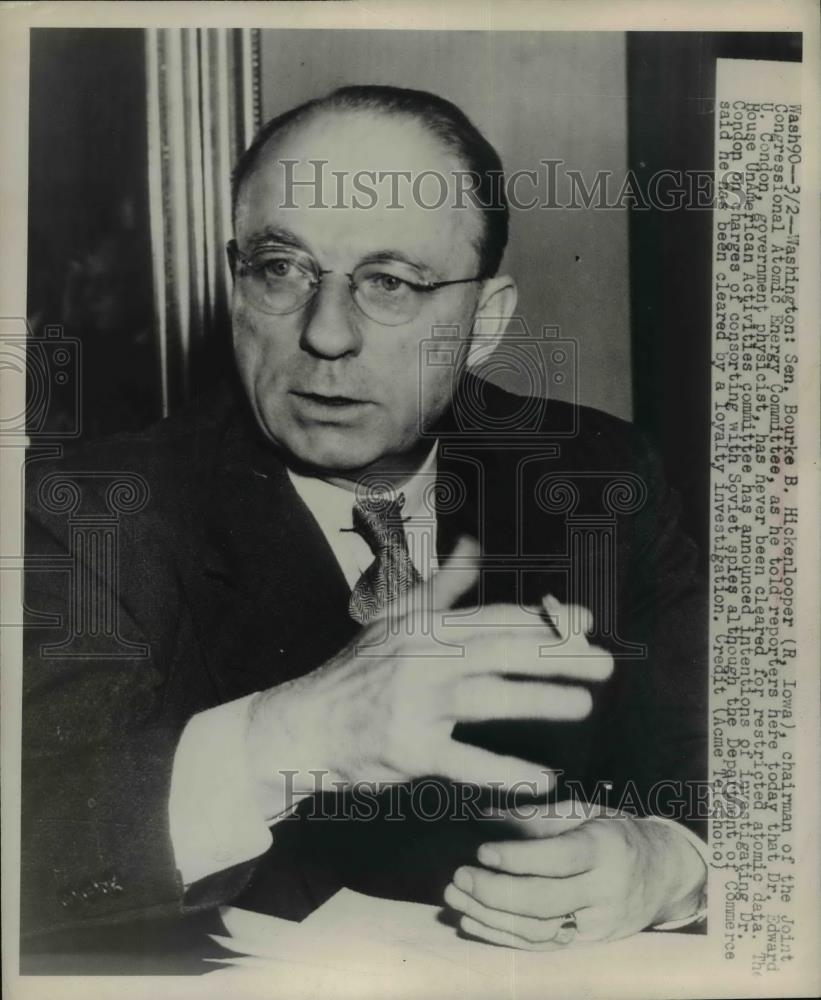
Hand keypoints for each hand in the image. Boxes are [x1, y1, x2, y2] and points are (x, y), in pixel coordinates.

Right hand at [246, 539, 613, 802]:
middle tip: (605, 664)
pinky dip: (503, 772)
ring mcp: (415, 704)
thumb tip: (472, 544)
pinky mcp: (408, 750)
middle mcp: (422, 658)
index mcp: (425, 626)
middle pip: (501, 651)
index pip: (494, 617)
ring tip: (583, 704)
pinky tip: (542, 779)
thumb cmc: (359, 671)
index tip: (584, 622)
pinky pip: (464, 762)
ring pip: (488, 699)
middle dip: (557, 655)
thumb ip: (440, 585)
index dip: (542, 619)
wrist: (306, 723)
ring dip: (539, 700)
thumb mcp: (394, 618)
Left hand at [443, 802, 706, 948]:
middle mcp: (605, 892)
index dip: (518, 858)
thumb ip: (537, 813)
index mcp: (607, 849)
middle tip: (459, 877)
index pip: (558, 859)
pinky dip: (502, 936)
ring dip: (490, 918)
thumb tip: (486, 813)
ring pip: (539, 931)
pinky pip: (540, 946)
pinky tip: (472, 921)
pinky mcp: (588, 944)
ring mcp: (597, 925)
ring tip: (455, 898)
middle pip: (545, 902)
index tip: (482, 851)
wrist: (666, 874)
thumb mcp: (587, 811)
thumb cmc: (617, 831)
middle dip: (496, 893)